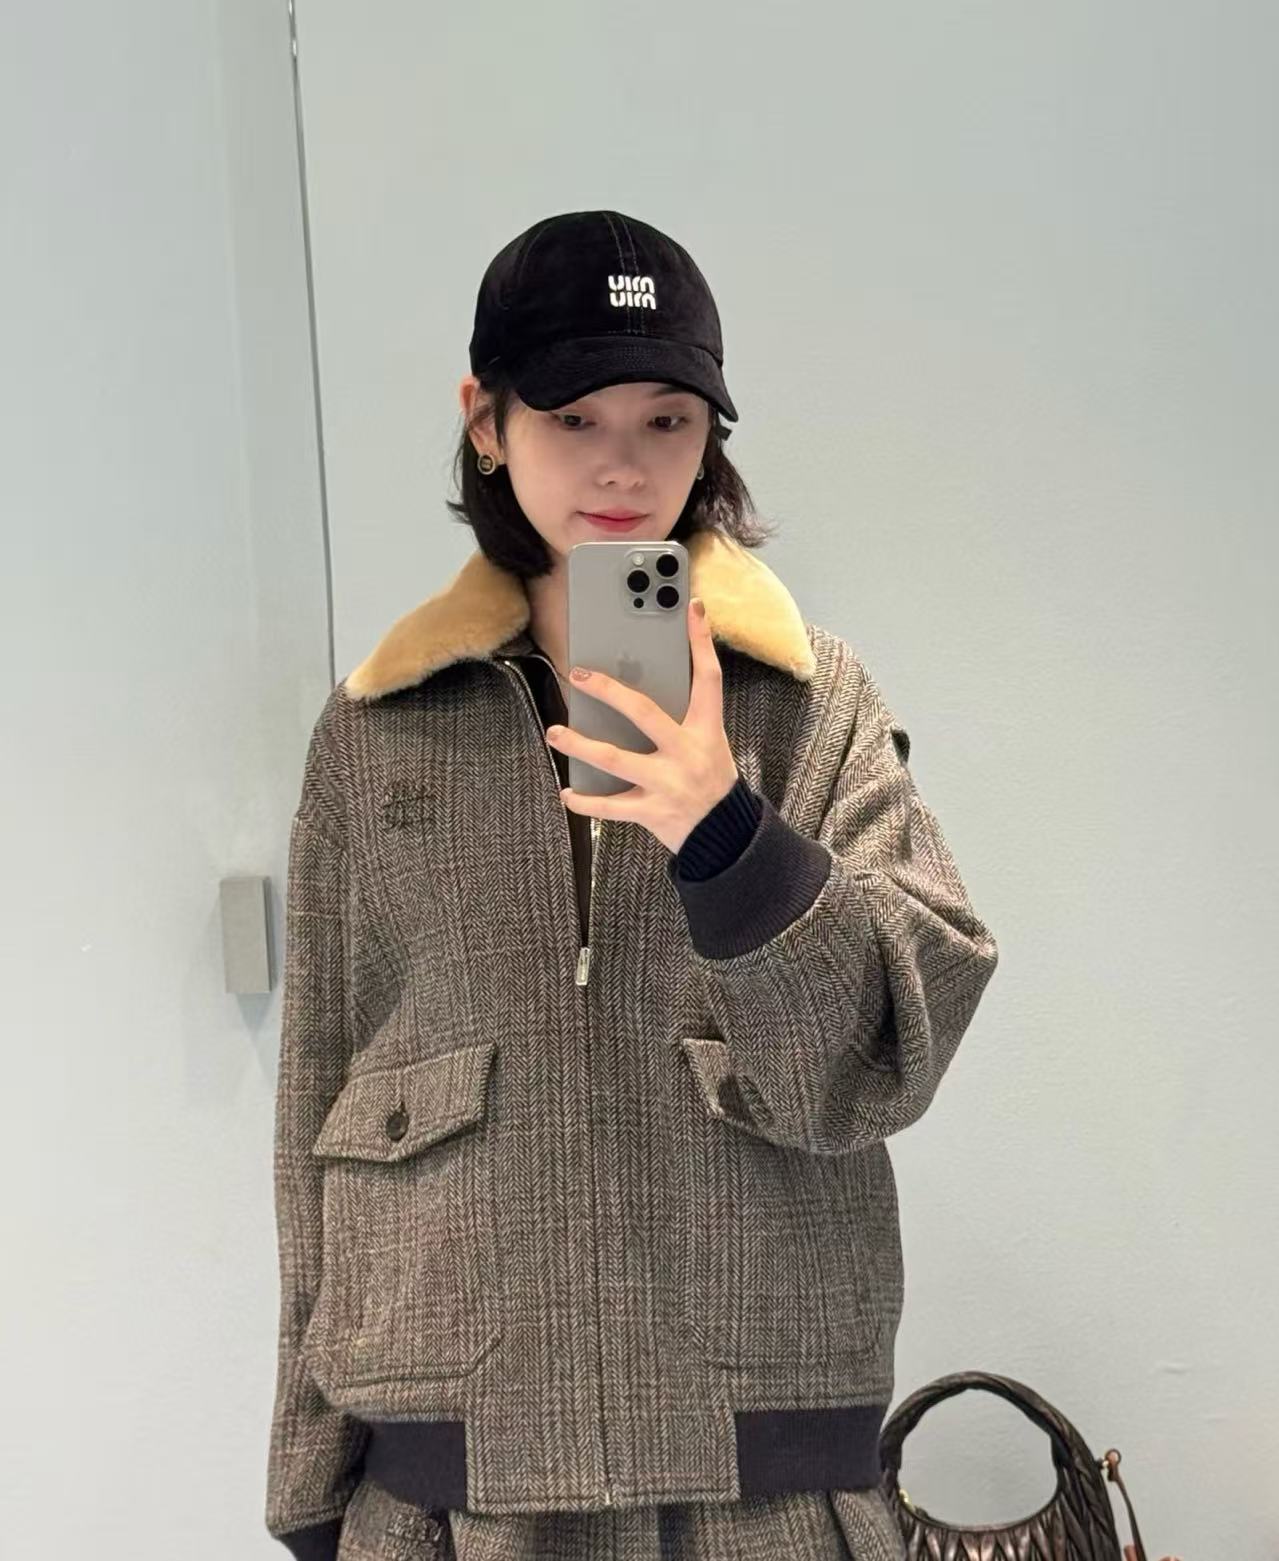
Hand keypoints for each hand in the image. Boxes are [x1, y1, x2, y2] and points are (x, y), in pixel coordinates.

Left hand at [546, 597, 739, 854]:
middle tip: (577, 675)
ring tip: (555, 733)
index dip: (702, 641)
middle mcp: (687, 753)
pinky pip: (610, 807)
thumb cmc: (710, 780)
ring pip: (616, 759)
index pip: (708, 678)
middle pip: (645, 712)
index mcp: (706, 730)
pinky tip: (567, 793)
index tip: (691, 607)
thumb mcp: (708, 743)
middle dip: (609, 691)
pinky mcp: (652, 811)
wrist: (726, 836)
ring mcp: (668, 783)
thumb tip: (633, 692)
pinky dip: (584, 801)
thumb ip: (679, 718)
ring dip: (580, 745)